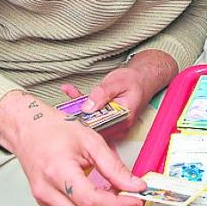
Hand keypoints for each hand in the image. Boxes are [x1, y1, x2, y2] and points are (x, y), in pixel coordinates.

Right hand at [0, 90, 145, 205]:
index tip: (135, 201)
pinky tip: (102, 197)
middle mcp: (47, 190)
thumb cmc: (52, 129)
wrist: (27, 128)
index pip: (91, 201)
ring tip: (119, 198)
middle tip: (132, 203)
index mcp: (58, 171)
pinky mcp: (45, 201)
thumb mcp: (90, 140)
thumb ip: (114, 166)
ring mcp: (44, 198)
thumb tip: (134, 184)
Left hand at [61, 49, 177, 124]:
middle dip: (77, 114)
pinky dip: (81, 103)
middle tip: (64, 105)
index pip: (99, 127)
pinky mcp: (107, 118)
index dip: (83, 122)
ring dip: (78, 106)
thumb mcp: (117, 83)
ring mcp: (113, 123)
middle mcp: (118, 125)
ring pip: (90, 119)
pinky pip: (92, 114)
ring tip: (69, 91)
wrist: (142, 79)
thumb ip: (102, 94)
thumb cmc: (133, 80)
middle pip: (93, 125)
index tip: (70, 114)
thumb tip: (87, 107)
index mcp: (123, 118)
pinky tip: (72, 92)